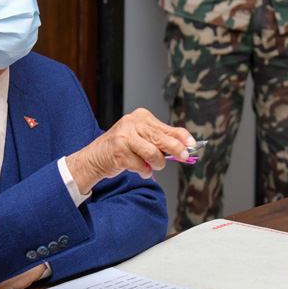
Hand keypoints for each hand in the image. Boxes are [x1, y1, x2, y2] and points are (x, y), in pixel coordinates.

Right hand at [66, 108, 194, 193]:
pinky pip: (140, 165)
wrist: (95, 157)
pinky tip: (139, 169)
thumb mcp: (143, 139)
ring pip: (152, 153)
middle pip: (161, 138)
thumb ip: (161, 141)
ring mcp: (124, 136)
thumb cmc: (123, 148)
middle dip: (176, 150)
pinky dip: (143, 171)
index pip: (166, 127)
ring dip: (157, 164)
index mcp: (141, 117)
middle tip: (184, 157)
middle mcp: (132, 122)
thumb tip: (185, 147)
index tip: (192, 144)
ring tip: (152, 166)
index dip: (182, 136)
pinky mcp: (118, 150)